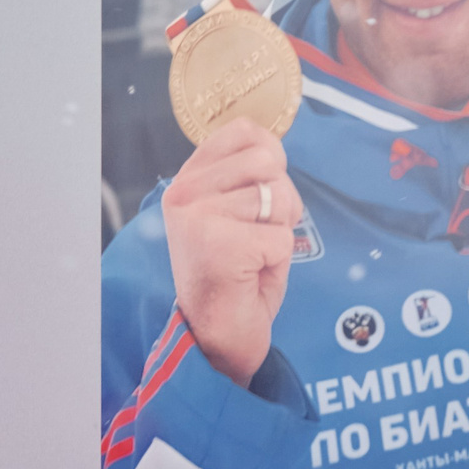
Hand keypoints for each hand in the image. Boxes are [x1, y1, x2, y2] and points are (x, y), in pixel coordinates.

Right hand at [160, 119, 304, 386]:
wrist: (216, 337)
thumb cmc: (234, 277)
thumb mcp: (235, 214)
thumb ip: (246, 178)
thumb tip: (273, 145)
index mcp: (188, 180)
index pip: (244, 131)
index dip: (271, 158)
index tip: (261, 195)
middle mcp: (185, 193)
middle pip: (269, 161)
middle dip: (281, 202)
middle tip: (259, 237)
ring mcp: (199, 217)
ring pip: (279, 198)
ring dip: (280, 233)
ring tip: (253, 258)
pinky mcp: (221, 244)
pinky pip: (283, 238)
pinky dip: (279, 263)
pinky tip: (251, 275)